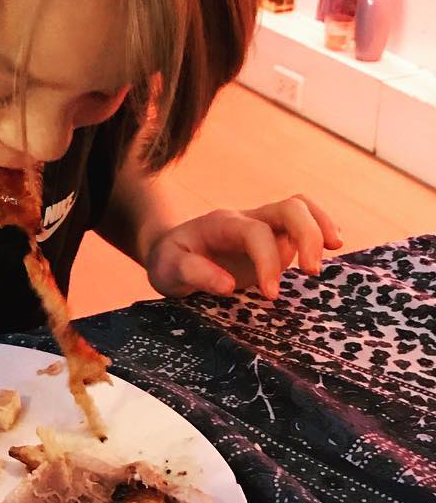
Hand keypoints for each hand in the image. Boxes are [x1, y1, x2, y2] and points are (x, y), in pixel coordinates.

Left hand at [145, 194, 341, 299]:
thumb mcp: (168, 270)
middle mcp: (247, 220)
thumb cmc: (169, 261)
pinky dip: (320, 232)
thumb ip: (194, 273)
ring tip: (334, 252)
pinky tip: (330, 251)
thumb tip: (229, 285)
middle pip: (289, 208)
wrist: (169, 252)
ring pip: (301, 209)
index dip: (268, 261)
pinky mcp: (274, 241)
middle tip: (312, 273)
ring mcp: (264, 227)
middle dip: (308, 235)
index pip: (256, 233)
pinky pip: (303, 226)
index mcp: (222, 224)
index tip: (271, 295)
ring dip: (321, 226)